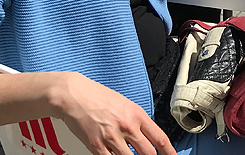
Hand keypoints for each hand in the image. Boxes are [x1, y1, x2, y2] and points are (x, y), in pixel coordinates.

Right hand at [57, 72, 174, 154]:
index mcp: (137, 115)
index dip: (169, 152)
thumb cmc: (98, 97)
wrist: (74, 95)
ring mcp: (112, 138)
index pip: (160, 138)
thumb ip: (136, 121)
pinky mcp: (96, 146)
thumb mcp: (125, 104)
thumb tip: (146, 137)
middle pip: (148, 153)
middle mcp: (127, 126)